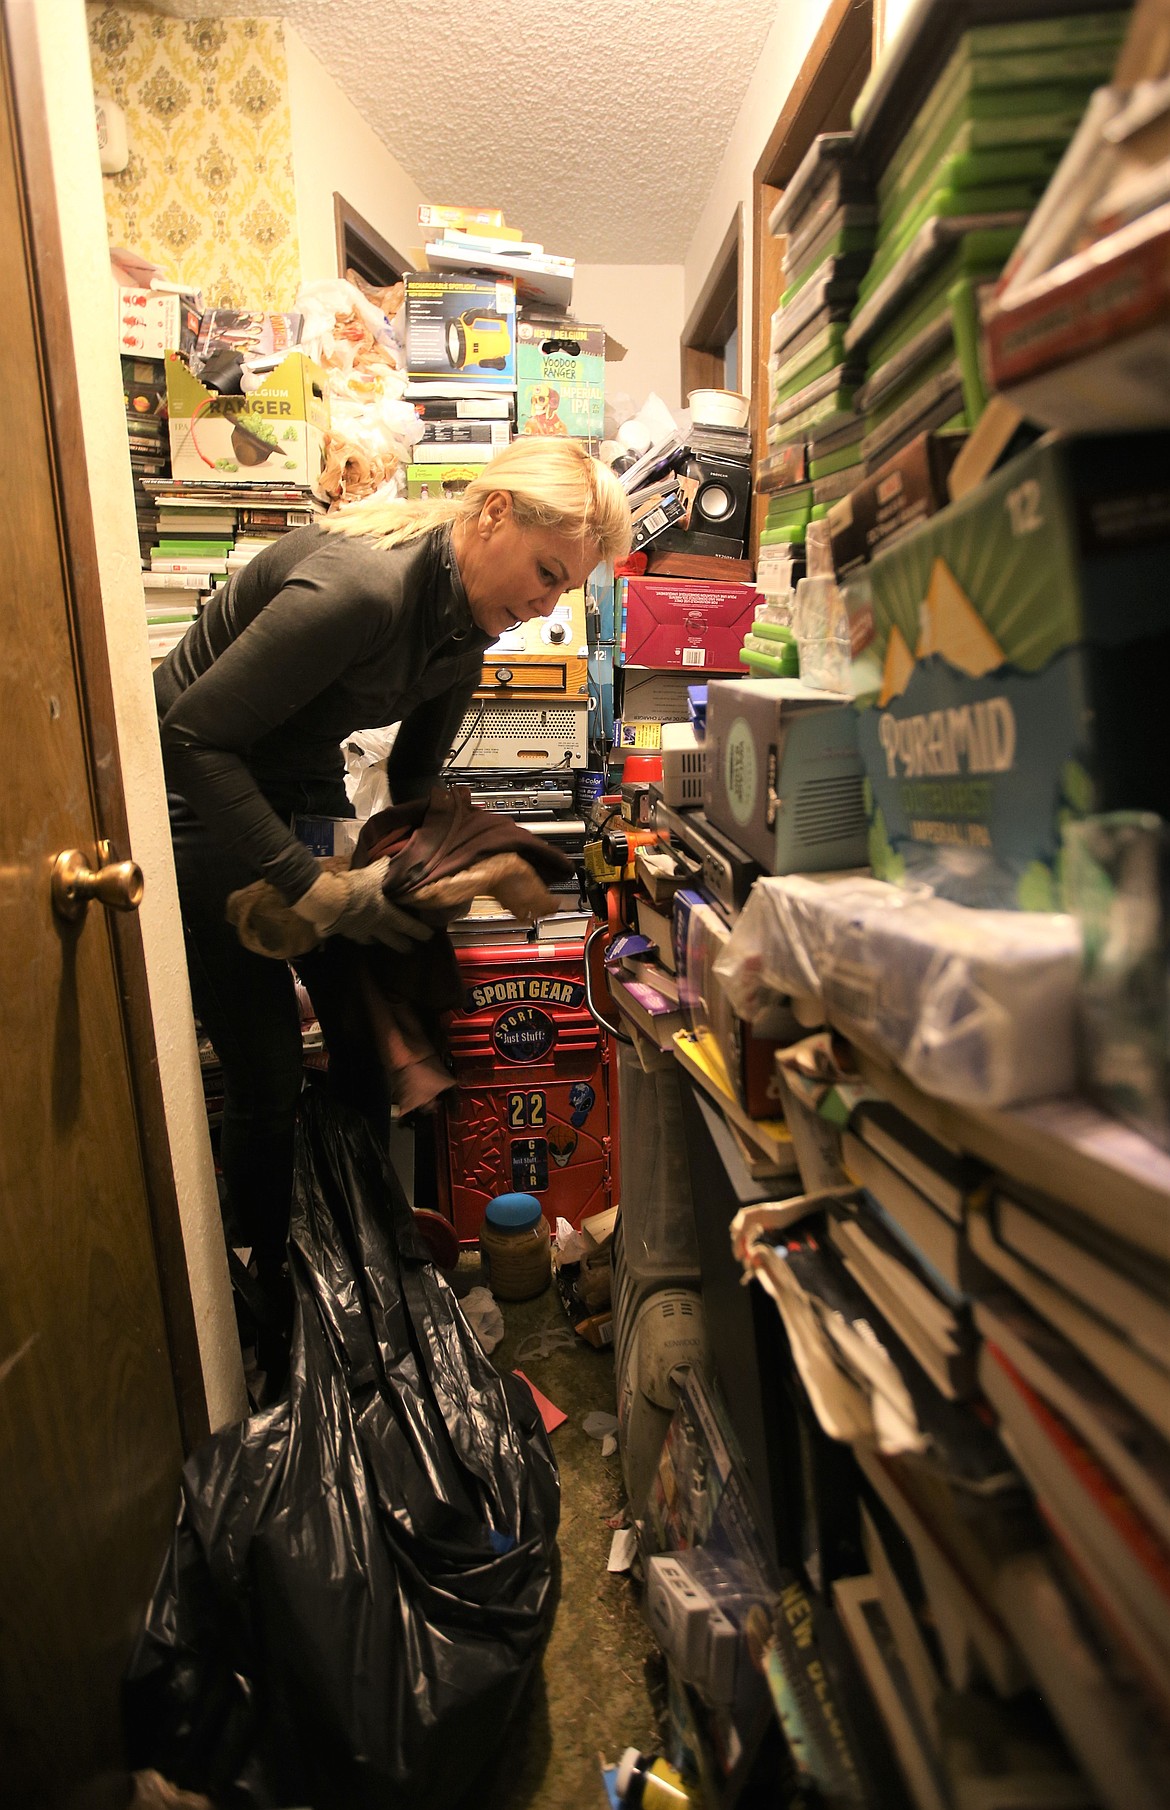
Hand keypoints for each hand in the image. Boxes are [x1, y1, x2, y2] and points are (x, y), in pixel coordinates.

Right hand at [291, 857, 432, 951]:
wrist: (329, 901)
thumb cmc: (356, 888)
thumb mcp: (372, 875)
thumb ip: (382, 869)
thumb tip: (389, 860)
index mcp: (387, 915)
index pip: (409, 925)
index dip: (420, 931)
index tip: (429, 936)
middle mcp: (376, 928)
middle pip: (394, 941)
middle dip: (403, 945)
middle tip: (409, 949)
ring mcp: (359, 933)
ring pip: (372, 941)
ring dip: (377, 941)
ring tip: (379, 940)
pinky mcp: (343, 933)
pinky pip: (352, 935)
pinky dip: (353, 933)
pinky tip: (352, 931)